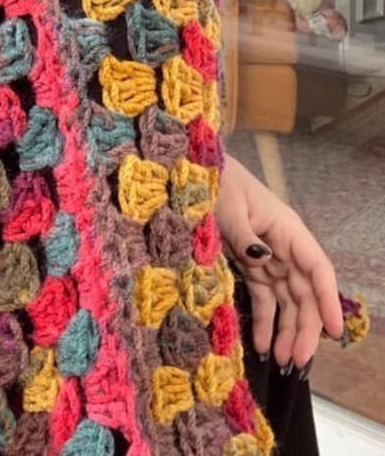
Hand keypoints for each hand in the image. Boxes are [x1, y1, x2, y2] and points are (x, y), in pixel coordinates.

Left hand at [215, 154, 343, 371]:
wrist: (197, 171)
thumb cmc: (218, 183)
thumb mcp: (229, 207)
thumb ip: (245, 236)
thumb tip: (262, 258)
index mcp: (287, 230)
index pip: (317, 268)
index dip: (327, 300)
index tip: (335, 332)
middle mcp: (283, 247)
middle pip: (304, 292)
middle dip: (306, 328)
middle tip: (298, 360)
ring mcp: (268, 258)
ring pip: (287, 300)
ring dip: (287, 330)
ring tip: (281, 361)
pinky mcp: (250, 266)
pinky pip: (263, 298)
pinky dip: (263, 322)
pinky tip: (260, 345)